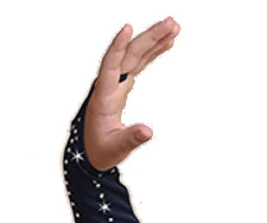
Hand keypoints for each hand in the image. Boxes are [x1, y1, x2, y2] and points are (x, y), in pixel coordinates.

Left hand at [83, 17, 180, 171]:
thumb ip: (131, 139)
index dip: (117, 47)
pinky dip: (152, 53)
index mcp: (103, 99)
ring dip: (153, 40)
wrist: (92, 154)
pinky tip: (166, 43)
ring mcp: (116, 85)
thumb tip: (147, 132)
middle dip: (148, 37)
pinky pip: (138, 64)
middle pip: (128, 55)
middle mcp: (108, 87)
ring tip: (173, 26)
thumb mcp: (116, 149)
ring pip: (134, 56)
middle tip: (171, 23)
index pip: (110, 67)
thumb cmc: (101, 152)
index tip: (127, 28)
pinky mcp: (122, 86)